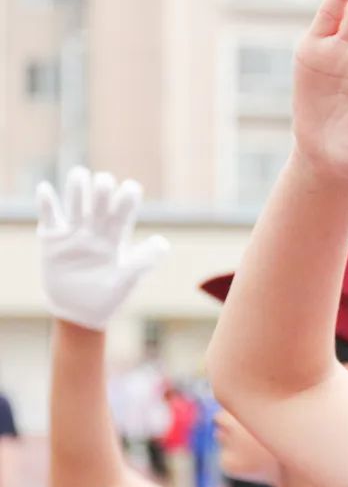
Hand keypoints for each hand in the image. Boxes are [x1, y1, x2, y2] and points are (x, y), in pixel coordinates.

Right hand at [37, 167, 168, 330]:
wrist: (80, 313)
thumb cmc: (108, 296)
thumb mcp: (126, 279)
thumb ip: (143, 261)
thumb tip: (163, 242)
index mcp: (116, 238)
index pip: (123, 213)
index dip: (127, 199)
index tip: (132, 188)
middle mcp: (96, 231)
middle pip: (99, 204)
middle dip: (102, 191)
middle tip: (105, 181)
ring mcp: (73, 234)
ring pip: (75, 205)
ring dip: (77, 190)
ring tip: (79, 173)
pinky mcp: (52, 241)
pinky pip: (49, 218)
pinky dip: (47, 204)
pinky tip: (46, 188)